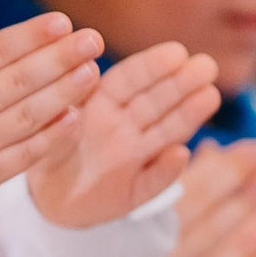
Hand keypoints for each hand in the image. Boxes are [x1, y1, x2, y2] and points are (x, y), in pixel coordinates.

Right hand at [0, 6, 102, 227]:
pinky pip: (24, 154)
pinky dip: (51, 137)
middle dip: (61, 56)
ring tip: (92, 73)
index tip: (62, 22)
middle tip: (94, 39)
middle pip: (22, 78)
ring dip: (65, 92)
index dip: (32, 35)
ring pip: (30, 114)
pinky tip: (74, 118)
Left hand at [24, 41, 222, 226]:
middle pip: (153, 101)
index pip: (127, 81)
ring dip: (187, 115)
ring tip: (210, 95)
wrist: (45, 203)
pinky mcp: (137, 188)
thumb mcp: (49, 142)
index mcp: (97, 108)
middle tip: (207, 66)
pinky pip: (154, 178)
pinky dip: (167, 169)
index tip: (178, 53)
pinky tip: (182, 154)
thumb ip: (68, 124)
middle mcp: (120, 128)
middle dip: (181, 83)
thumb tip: (101, 98)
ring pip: (163, 132)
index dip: (152, 67)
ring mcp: (133, 156)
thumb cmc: (48, 161)